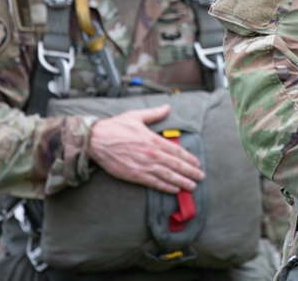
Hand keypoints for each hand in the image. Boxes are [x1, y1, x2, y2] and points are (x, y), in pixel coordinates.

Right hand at [88, 104, 203, 193]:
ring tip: (192, 186)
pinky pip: (154, 182)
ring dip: (182, 181)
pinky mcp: (134, 175)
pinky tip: (174, 189)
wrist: (96, 140)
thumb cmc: (116, 127)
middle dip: (190, 171)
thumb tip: (167, 107)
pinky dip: (165, 187)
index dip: (189, 158)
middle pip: (176, 165)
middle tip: (201, 177)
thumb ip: (155, 114)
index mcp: (153, 139)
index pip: (176, 151)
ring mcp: (143, 166)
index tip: (197, 163)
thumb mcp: (137, 116)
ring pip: (167, 175)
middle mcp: (151, 154)